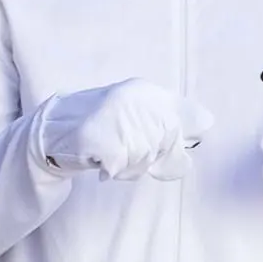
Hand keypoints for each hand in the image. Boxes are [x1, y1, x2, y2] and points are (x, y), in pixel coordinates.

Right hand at [31, 79, 208, 181]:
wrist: (54, 131)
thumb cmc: (101, 128)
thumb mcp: (136, 116)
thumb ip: (167, 121)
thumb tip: (208, 122)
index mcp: (144, 91)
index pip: (180, 123)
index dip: (171, 142)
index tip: (158, 149)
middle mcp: (133, 99)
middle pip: (164, 144)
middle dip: (147, 157)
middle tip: (125, 154)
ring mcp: (116, 117)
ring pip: (144, 157)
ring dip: (129, 166)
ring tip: (112, 157)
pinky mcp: (101, 137)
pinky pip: (122, 166)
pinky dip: (112, 170)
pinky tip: (101, 162)